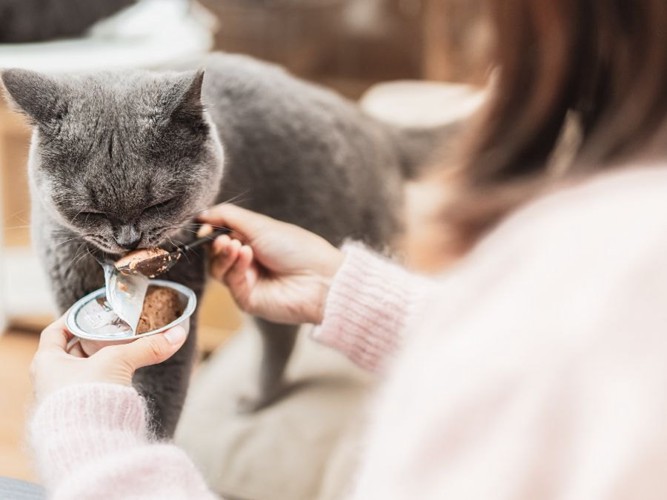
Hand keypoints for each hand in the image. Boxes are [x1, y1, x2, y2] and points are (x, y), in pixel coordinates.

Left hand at [31, 315, 187, 401]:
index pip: (55, 332)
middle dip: (95, 340)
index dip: (71, 319)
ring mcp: (66, 398)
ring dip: (105, 361)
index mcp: (47, 362)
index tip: (89, 313)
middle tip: (115, 329)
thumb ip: (148, 347)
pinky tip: (126, 376)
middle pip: (74, 350)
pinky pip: (97, 388)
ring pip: (88, 370)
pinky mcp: (83, 413)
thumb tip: (177, 334)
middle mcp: (52, 380)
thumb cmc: (87, 396)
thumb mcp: (118, 361)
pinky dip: (111, 379)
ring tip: (126, 348)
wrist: (87, 442)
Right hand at [198, 204, 343, 324]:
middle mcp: (248, 262)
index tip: (204, 225)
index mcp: (253, 241)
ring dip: (223, 254)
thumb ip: (229, 217)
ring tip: (235, 245)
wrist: (318, 279)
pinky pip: (230, 281)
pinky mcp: (247, 299)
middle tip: (223, 238)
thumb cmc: (297, 248)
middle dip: (215, 243)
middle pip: (215, 254)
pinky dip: (235, 266)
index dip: (210, 230)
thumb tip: (201, 213)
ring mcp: (247, 281)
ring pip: (217, 269)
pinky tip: (246, 255)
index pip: (221, 235)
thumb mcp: (261, 225)